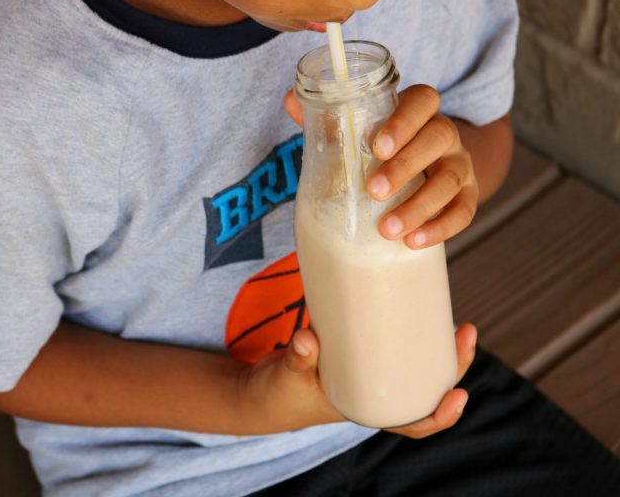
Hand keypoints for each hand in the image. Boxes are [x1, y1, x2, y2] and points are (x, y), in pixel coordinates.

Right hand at [238, 323, 475, 436]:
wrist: (261, 391)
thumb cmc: (278, 395)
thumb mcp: (287, 379)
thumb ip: (298, 359)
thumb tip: (307, 339)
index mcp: (367, 410)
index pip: (414, 423)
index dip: (441, 415)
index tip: (460, 396)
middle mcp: (375, 394)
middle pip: (426, 387)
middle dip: (452, 364)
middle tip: (466, 332)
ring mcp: (368, 374)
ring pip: (415, 365)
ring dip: (438, 346)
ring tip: (455, 320)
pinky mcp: (357, 353)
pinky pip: (390, 345)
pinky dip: (406, 330)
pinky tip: (414, 305)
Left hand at [284, 85, 478, 248]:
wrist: (431, 167)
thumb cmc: (385, 146)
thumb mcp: (361, 128)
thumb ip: (328, 115)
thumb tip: (289, 98)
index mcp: (419, 111)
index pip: (423, 101)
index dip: (404, 121)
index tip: (376, 146)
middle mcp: (445, 134)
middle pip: (439, 139)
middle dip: (405, 167)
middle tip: (373, 191)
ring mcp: (459, 165)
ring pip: (450, 181)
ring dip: (420, 206)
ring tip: (388, 229)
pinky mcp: (467, 196)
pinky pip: (463, 212)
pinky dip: (440, 229)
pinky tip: (413, 242)